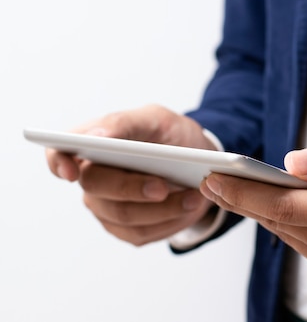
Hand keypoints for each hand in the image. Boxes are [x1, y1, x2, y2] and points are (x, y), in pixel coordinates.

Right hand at [46, 104, 213, 245]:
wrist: (202, 163)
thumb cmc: (173, 135)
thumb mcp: (158, 119)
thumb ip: (125, 124)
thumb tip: (96, 136)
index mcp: (93, 145)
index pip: (58, 154)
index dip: (59, 163)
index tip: (72, 171)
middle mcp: (93, 178)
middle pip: (96, 188)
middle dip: (131, 188)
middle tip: (163, 187)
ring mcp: (107, 206)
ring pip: (123, 216)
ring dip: (162, 208)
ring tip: (193, 196)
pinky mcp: (127, 229)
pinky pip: (142, 232)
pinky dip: (169, 220)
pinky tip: (188, 207)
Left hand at [200, 137, 306, 289]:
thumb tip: (293, 163)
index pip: (285, 205)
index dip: (244, 192)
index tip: (214, 178)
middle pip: (280, 223)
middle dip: (245, 201)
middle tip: (215, 180)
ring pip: (290, 236)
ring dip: (266, 214)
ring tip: (238, 190)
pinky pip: (306, 248)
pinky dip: (290, 227)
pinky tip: (281, 209)